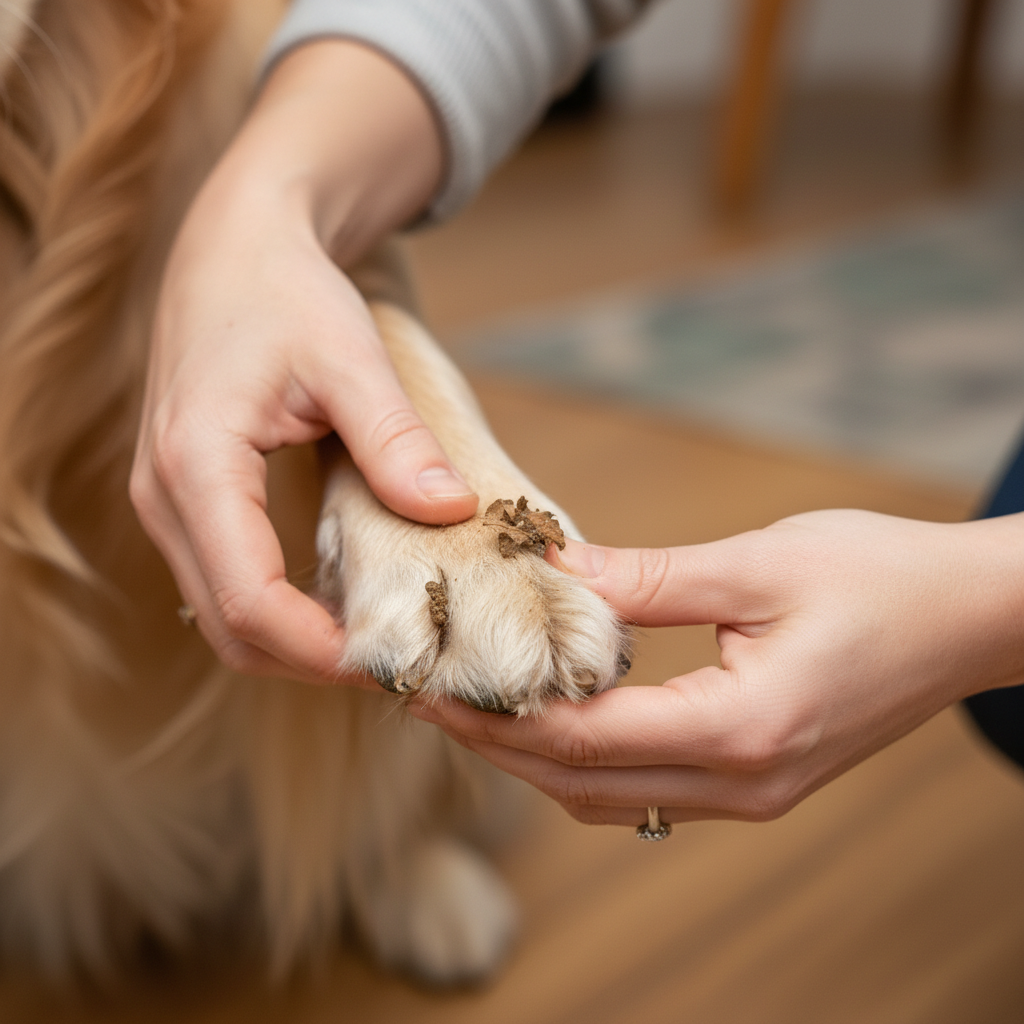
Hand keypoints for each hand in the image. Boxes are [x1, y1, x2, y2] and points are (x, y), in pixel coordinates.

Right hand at [131, 42, 476, 682]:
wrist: (235, 248)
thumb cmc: (285, 290)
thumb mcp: (349, 357)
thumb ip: (395, 441)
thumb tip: (453, 512)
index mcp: (197, 466)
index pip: (249, 601)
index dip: (321, 649)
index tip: (397, 656)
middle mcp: (165, 497)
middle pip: (231, 628)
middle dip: (313, 660)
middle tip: (400, 659)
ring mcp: (169, 504)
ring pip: (225, 615)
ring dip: (298, 643)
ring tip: (381, 636)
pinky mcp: (190, 501)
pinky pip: (228, 583)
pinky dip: (285, 611)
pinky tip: (345, 598)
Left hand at [410, 510, 1023, 824]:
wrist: (970, 620)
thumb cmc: (880, 577)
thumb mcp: (757, 564)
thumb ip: (647, 577)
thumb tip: (554, 569)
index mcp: (743, 727)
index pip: (584, 736)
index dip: (494, 713)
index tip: (428, 681)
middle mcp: (743, 782)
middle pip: (580, 780)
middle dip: (494, 742)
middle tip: (424, 696)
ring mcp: (752, 794)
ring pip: (609, 797)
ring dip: (533, 757)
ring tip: (472, 704)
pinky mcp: (757, 782)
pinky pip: (646, 790)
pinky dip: (585, 762)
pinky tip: (553, 718)